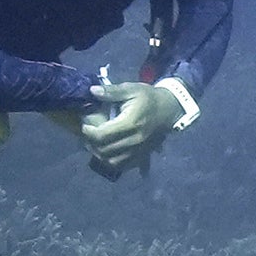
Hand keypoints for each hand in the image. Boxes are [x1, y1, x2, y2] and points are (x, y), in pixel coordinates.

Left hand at [77, 73, 197, 177]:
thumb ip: (111, 92)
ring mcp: (139, 151)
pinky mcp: (143, 156)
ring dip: (100, 155)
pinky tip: (108, 155)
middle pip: (105, 151)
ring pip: (113, 162)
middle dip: (91, 144)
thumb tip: (92, 91)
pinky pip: (125, 166)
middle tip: (87, 135)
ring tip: (95, 145)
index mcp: (130, 124)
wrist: (170, 109)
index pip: (102, 135)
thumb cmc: (149, 98)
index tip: (85, 125)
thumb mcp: (131, 89)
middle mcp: (134, 141)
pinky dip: (113, 163)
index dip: (88, 132)